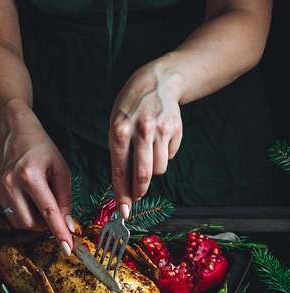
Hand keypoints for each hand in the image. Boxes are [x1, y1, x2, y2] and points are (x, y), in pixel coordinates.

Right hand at [0, 105, 73, 252]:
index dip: (59, 232)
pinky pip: (10, 212)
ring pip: (18, 222)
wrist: (14, 131)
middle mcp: (11, 183)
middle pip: (29, 223)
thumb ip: (65, 199)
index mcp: (30, 175)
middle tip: (55, 217)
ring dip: (34, 221)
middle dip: (45, 226)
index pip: (48, 211)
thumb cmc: (41, 147)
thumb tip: (69, 225)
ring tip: (42, 205)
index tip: (68, 248)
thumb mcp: (61, 169)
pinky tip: (29, 198)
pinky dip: (23, 212)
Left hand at [109, 62, 182, 209]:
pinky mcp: (175, 129)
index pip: (120, 170)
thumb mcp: (116, 124)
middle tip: (136, 197)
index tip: (124, 211)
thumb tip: (124, 187)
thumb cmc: (131, 107)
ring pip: (159, 168)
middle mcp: (140, 131)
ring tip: (147, 154)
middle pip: (143, 174)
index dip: (122, 194)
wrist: (157, 81)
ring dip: (153, 170)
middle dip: (139, 191)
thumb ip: (119, 153)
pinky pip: (171, 156)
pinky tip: (159, 140)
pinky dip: (164, 155)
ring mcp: (160, 130)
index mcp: (119, 131)